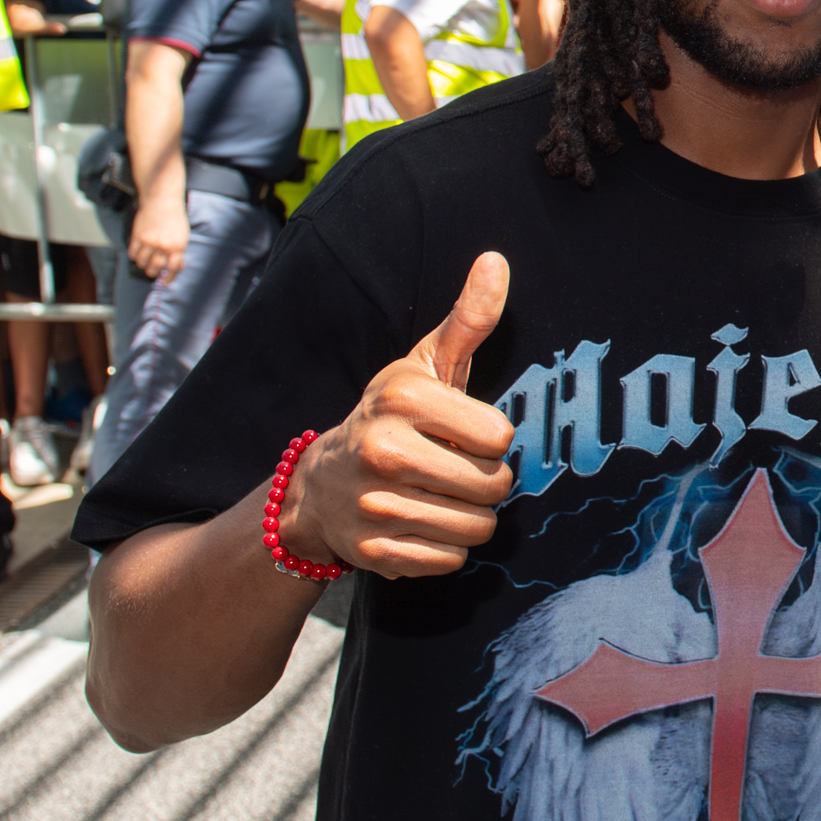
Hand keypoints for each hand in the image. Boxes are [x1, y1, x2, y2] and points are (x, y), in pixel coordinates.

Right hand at [129, 193, 189, 283]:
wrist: (162, 200)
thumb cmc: (175, 217)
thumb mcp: (183, 236)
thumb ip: (180, 252)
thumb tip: (179, 267)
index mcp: (177, 247)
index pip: (172, 270)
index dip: (168, 279)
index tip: (165, 283)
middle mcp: (163, 246)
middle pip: (154, 269)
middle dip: (153, 272)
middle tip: (153, 270)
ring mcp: (149, 241)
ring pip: (142, 263)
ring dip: (143, 264)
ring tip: (145, 260)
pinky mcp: (137, 236)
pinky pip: (132, 254)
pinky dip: (134, 256)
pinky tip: (138, 253)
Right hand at [272, 251, 516, 578]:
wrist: (320, 484)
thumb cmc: (392, 417)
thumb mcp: (426, 365)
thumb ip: (468, 318)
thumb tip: (496, 261)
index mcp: (402, 399)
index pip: (499, 436)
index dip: (490, 438)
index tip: (463, 433)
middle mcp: (384, 451)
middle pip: (494, 486)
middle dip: (486, 480)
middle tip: (455, 468)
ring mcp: (376, 506)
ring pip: (478, 527)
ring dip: (470, 515)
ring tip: (439, 494)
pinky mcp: (376, 553)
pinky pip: (452, 560)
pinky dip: (446, 547)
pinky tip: (421, 522)